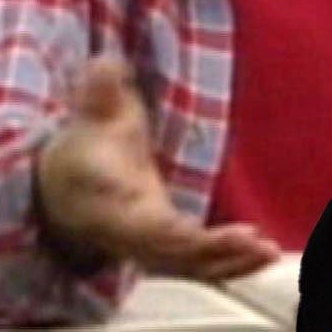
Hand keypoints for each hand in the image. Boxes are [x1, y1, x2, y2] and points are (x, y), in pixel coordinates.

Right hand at [35, 56, 280, 279]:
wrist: (63, 188)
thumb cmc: (86, 144)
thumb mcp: (91, 113)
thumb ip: (100, 91)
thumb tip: (107, 64)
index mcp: (105, 200)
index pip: (132, 221)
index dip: (163, 232)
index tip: (191, 234)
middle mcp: (124, 231)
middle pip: (167, 251)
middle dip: (209, 252)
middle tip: (256, 244)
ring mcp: (146, 247)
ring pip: (185, 266)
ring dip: (228, 264)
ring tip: (268, 254)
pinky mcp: (166, 252)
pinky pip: (196, 267)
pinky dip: (228, 266)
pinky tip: (263, 258)